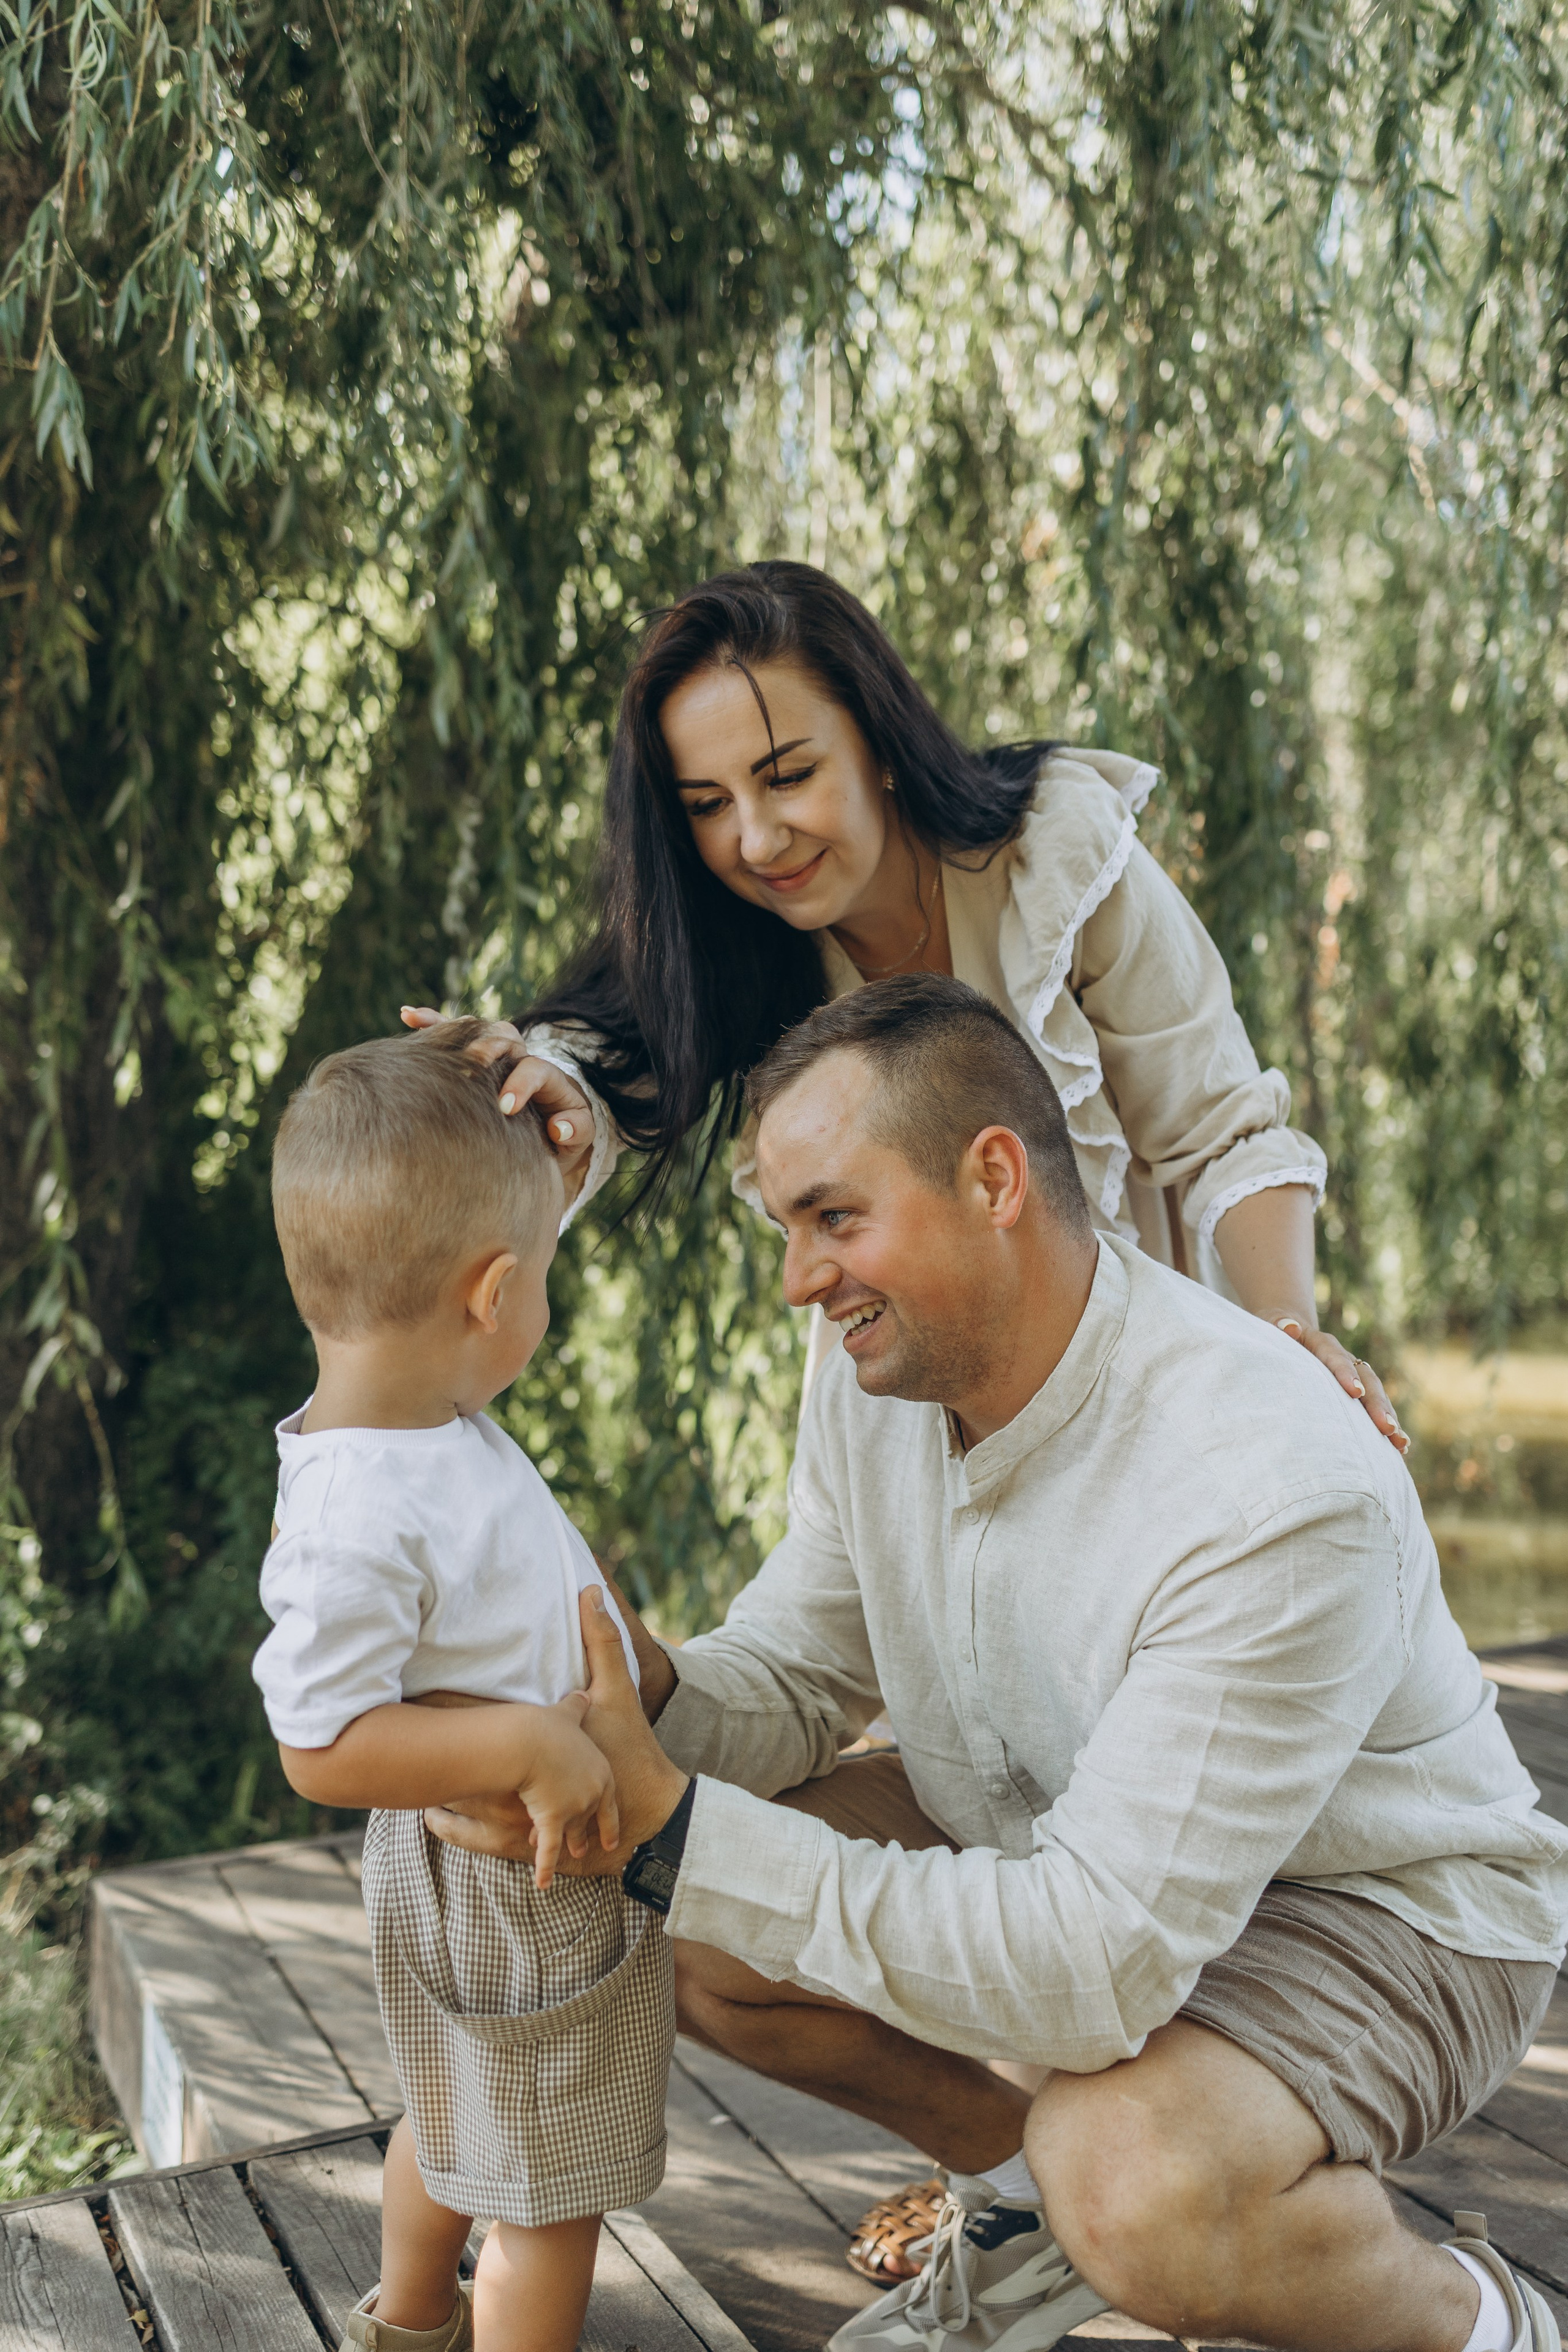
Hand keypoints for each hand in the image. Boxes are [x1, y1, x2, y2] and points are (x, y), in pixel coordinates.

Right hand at [399, 1007, 593, 1199]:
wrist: (552, 1127)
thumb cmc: (563, 1134)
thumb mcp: (578, 1135)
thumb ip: (577, 1129)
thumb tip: (559, 1126)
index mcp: (548, 1078)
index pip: (536, 1069)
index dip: (522, 1084)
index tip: (506, 1107)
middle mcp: (522, 1058)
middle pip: (506, 1038)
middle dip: (488, 1046)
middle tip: (473, 1062)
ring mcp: (498, 1054)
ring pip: (478, 1030)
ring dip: (451, 1027)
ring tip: (419, 1022)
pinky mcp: (478, 1057)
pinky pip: (455, 1035)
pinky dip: (433, 1024)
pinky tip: (408, 1016)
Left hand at [424, 1590, 688, 1875]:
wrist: (647, 1812)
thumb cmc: (631, 1746)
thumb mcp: (618, 1691)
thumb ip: (603, 1640)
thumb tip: (591, 1588)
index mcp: (537, 1746)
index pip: (482, 1724)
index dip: (443, 1707)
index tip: (410, 1690)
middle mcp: (522, 1785)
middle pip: (461, 1769)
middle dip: (427, 1754)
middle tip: (387, 1730)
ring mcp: (521, 1818)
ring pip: (462, 1808)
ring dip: (433, 1794)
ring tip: (399, 1782)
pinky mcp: (526, 1844)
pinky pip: (475, 1840)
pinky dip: (451, 1828)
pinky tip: (431, 1817)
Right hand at [513, 1692, 619, 1889]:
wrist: (530, 1743)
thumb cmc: (547, 1726)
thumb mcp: (568, 1713)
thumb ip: (577, 1706)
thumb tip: (582, 1692)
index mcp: (599, 1770)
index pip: (608, 1796)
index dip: (608, 1814)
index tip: (611, 1829)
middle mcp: (592, 1792)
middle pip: (592, 1817)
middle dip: (590, 1833)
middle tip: (588, 1848)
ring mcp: (574, 1809)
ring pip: (573, 1833)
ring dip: (572, 1845)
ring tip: (572, 1856)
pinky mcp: (553, 1820)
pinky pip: (549, 1850)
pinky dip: (545, 1868)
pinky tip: (542, 1885)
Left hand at [1270, 1317, 1408, 1453]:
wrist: (1291, 1329)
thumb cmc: (1277, 1332)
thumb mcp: (1274, 1323)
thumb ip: (1280, 1325)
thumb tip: (1291, 1328)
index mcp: (1323, 1344)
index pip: (1336, 1358)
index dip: (1345, 1374)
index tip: (1355, 1392)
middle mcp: (1344, 1359)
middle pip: (1366, 1379)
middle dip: (1377, 1404)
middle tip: (1387, 1428)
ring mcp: (1353, 1374)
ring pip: (1376, 1395)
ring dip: (1388, 1417)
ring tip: (1400, 1442)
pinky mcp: (1356, 1390)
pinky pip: (1375, 1407)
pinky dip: (1386, 1425)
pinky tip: (1398, 1448)